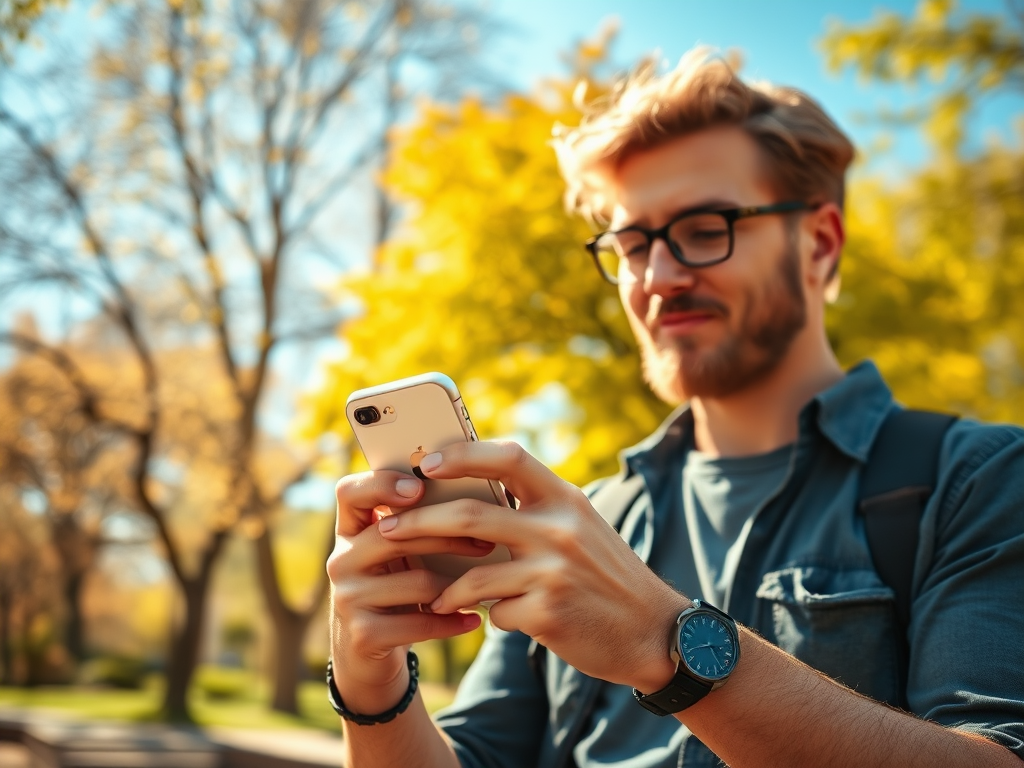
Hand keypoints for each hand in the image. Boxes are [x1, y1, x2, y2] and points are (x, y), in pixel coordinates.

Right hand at [326, 469, 488, 712]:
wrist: (363, 652)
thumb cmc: (392, 588)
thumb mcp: (394, 554)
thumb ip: (413, 525)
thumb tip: (475, 498)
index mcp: (349, 531)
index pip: (350, 492)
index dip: (381, 485)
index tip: (419, 488)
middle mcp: (342, 560)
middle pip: (396, 535)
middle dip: (447, 537)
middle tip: (486, 540)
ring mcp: (348, 598)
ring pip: (417, 583)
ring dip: (456, 586)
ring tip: (484, 584)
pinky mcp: (363, 634)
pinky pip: (419, 623)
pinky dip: (451, 622)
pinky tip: (473, 619)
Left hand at [376, 440, 689, 691]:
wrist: (653, 633)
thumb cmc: (605, 576)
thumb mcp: (579, 528)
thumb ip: (533, 510)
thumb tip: (466, 496)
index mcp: (566, 498)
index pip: (508, 457)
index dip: (462, 454)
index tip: (425, 462)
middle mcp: (560, 528)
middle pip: (471, 516)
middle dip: (419, 523)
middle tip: (386, 530)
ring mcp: (554, 572)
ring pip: (472, 574)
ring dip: (443, 587)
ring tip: (429, 594)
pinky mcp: (548, 614)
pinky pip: (495, 613)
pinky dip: (488, 617)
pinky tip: (490, 621)